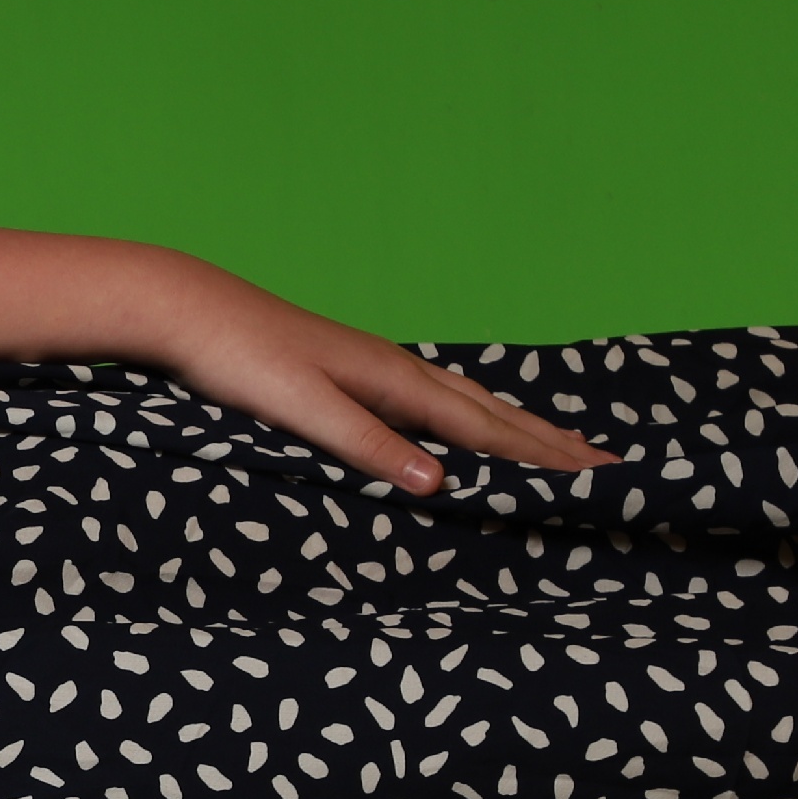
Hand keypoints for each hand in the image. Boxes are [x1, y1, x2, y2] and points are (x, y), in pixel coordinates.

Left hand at [123, 255, 627, 494]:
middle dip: (551, 443)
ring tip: (561, 445)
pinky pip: (436, 399)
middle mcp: (397, 369)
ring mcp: (377, 366)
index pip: (485, 430)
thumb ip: (367, 446)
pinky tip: (470, 422)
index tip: (597, 479)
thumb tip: (438, 486)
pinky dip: (473, 416)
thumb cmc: (238, 360)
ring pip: (469, 402)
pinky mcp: (353, 370)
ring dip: (519, 427)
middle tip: (610, 465)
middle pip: (492, 412)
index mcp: (394, 381)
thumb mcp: (302, 409)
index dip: (541, 458)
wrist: (187, 312)